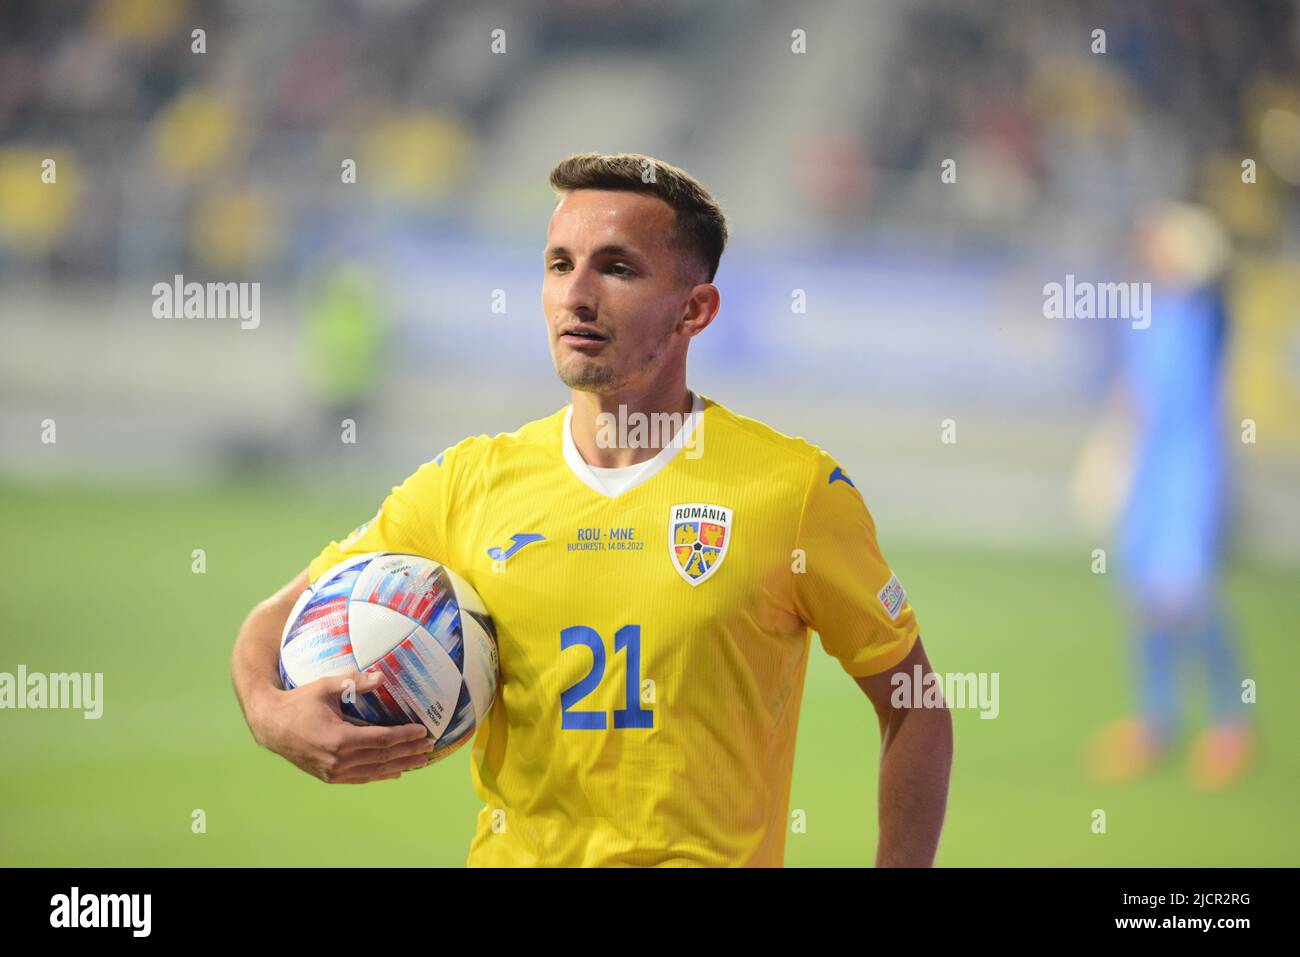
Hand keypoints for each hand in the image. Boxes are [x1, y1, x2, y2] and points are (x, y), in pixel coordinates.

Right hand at [252, 670, 433, 782]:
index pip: (382, 740)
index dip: (405, 736)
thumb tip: (382, 676)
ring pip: (374, 770)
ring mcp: (333, 771)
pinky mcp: (328, 776)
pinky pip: (360, 777)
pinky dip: (379, 775)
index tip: (423, 732)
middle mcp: (338, 760)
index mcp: (339, 739)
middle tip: (430, 747)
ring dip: (399, 765)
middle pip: (383, 758)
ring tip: (420, 761)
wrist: (270, 725)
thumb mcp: (325, 687)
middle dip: (409, 752)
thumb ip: (354, 682)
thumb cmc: (298, 702)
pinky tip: (395, 772)